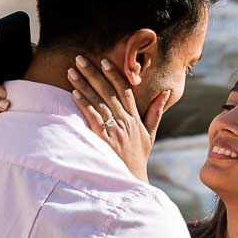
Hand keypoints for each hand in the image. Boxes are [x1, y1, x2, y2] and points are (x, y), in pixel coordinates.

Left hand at [67, 55, 169, 182]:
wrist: (132, 179)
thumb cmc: (139, 156)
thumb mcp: (150, 133)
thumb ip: (155, 111)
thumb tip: (166, 92)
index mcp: (135, 117)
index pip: (124, 90)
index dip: (114, 74)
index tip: (104, 61)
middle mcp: (125, 120)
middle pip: (107, 91)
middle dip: (93, 73)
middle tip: (80, 58)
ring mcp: (115, 128)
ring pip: (98, 101)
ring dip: (84, 85)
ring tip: (71, 71)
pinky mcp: (104, 138)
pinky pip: (93, 117)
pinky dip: (83, 104)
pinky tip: (74, 93)